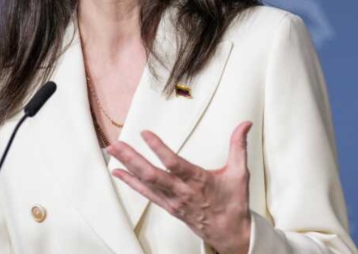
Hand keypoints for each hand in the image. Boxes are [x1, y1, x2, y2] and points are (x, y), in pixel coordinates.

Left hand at [107, 122, 252, 253]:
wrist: (229, 233)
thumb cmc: (233, 203)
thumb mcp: (240, 173)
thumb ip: (239, 146)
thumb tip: (245, 124)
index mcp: (199, 181)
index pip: (174, 163)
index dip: (158, 148)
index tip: (145, 133)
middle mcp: (182, 192)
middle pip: (151, 174)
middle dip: (131, 158)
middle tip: (115, 144)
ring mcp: (173, 201)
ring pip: (146, 182)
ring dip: (127, 166)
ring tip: (112, 151)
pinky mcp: (168, 207)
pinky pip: (146, 193)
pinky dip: (131, 182)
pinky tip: (118, 172)